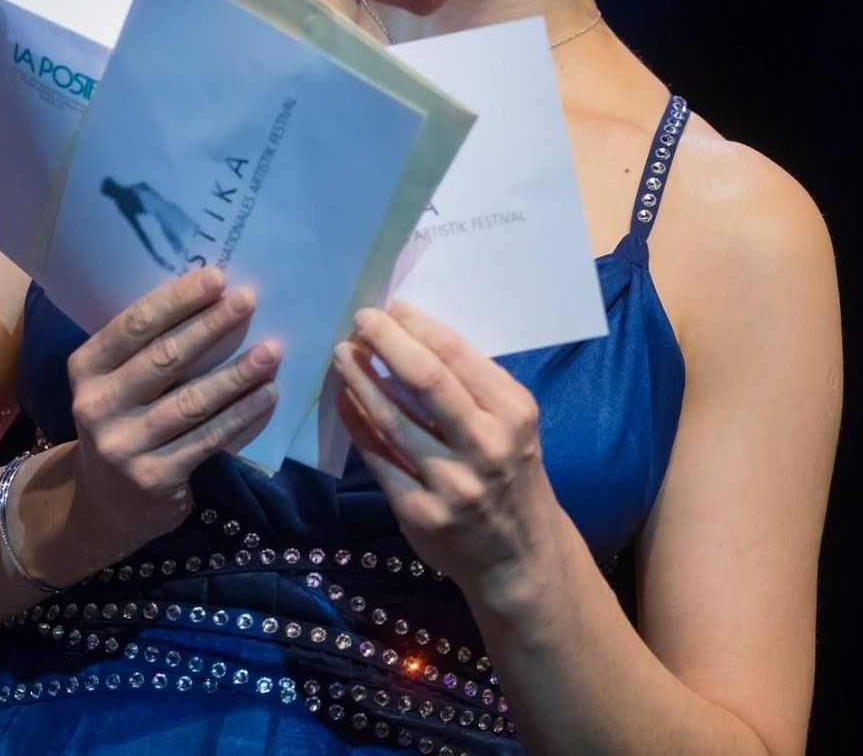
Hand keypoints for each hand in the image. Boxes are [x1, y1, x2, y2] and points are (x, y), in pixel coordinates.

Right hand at [65, 266, 280, 558]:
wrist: (105, 504)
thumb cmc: (125, 419)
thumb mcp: (118, 381)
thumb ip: (149, 346)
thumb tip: (215, 296)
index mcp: (86, 368)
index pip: (134, 326)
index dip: (177, 300)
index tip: (218, 278)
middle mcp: (96, 406)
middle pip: (164, 358)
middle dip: (211, 326)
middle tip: (250, 300)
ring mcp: (123, 446)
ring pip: (191, 401)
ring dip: (237, 373)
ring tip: (273, 350)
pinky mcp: (153, 478)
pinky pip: (207, 439)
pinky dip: (242, 415)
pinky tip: (268, 394)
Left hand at [331, 301, 564, 602]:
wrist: (519, 555)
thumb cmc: (510, 469)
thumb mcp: (512, 421)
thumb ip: (472, 382)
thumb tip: (411, 331)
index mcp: (512, 411)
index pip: (456, 355)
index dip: (417, 326)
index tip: (390, 306)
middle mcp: (485, 445)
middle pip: (424, 379)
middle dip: (386, 341)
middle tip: (360, 318)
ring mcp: (451, 483)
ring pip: (392, 419)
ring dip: (360, 379)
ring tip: (342, 354)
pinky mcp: (420, 513)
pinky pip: (377, 457)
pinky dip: (356, 423)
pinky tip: (344, 400)